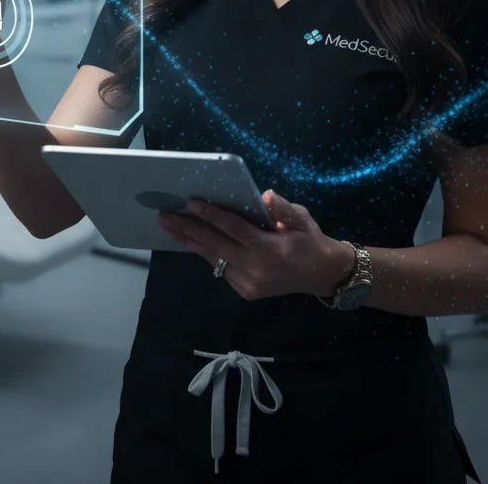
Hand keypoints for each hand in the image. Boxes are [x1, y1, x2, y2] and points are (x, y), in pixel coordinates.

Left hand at [159, 190, 353, 300]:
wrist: (322, 275)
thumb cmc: (310, 241)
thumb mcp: (302, 219)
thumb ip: (283, 209)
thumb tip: (265, 196)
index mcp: (269, 249)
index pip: (233, 228)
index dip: (211, 215)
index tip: (190, 202)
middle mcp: (255, 269)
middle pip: (214, 245)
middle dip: (188, 229)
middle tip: (164, 216)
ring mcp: (248, 283)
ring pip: (213, 258)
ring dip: (189, 241)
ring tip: (168, 227)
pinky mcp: (245, 291)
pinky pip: (220, 267)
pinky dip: (205, 252)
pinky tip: (190, 239)